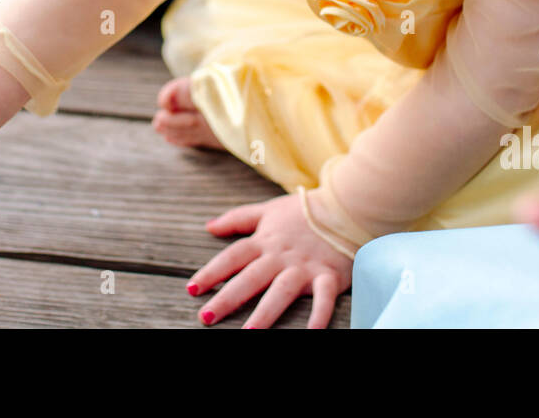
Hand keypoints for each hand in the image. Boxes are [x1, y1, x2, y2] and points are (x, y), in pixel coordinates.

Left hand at [187, 193, 353, 327]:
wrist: (347, 205)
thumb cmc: (305, 211)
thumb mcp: (268, 210)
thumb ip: (238, 219)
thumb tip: (209, 226)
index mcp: (266, 241)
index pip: (233, 257)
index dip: (211, 272)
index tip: (192, 289)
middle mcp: (282, 256)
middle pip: (250, 278)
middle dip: (228, 297)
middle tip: (206, 316)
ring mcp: (305, 267)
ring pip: (281, 292)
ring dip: (265, 313)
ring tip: (248, 333)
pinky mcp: (329, 276)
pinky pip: (324, 299)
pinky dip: (319, 316)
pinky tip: (311, 334)